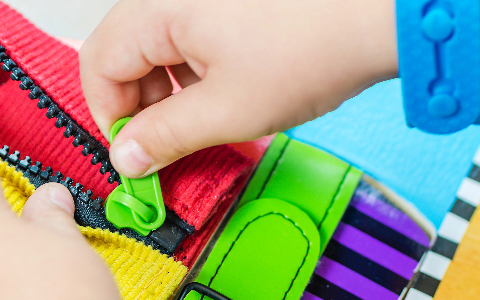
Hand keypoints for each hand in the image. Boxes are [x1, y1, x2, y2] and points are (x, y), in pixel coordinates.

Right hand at [80, 0, 398, 177]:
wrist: (380, 12)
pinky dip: (198, 67)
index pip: (99, 63)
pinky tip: (229, 91)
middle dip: (142, 104)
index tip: (134, 153)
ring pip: (159, 44)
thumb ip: (165, 137)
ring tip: (209, 119)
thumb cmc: (314, 47)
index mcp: (157, 7)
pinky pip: (192, 32)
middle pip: (125, 51)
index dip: (110, 116)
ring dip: (172, 88)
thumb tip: (127, 157)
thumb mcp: (228, 110)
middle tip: (169, 144)